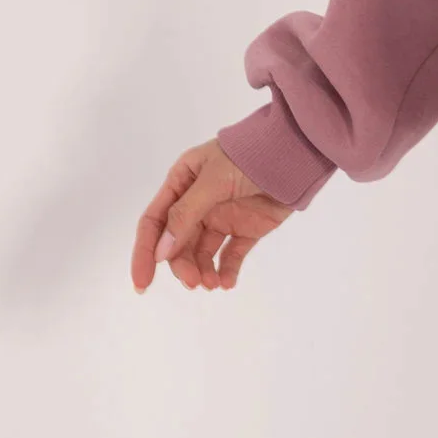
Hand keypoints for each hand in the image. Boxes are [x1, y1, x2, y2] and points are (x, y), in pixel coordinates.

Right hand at [131, 138, 293, 292]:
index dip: (145, 253)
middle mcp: (198, 201)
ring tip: (212, 284)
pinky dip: (226, 271)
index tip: (141, 283)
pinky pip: (230, 255)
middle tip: (195, 282)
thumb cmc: (249, 156)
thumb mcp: (212, 180)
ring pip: (202, 252)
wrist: (295, 154)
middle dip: (182, 265)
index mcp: (183, 182)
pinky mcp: (246, 228)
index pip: (155, 221)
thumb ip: (185, 215)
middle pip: (178, 242)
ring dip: (203, 270)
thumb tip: (161, 252)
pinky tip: (226, 282)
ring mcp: (222, 215)